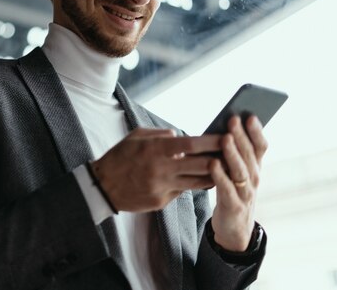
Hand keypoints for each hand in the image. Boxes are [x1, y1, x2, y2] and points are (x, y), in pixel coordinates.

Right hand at [91, 128, 220, 212]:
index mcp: (156, 149)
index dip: (212, 141)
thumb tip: (180, 135)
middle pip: (201, 165)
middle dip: (220, 160)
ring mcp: (162, 187)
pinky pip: (181, 192)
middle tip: (233, 155)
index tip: (227, 136)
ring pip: (197, 183)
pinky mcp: (161, 202)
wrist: (102, 186)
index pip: (192, 144)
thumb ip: (159, 134)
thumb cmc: (119, 157)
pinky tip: (195, 180)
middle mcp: (162, 169)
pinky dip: (189, 185)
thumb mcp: (136, 137)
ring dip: (212, 176)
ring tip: (223, 169)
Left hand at [210, 115, 266, 251]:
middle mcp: (254, 178)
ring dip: (232, 153)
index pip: (260, 147)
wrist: (234, 229)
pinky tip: (212, 164)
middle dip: (241, 136)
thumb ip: (233, 154)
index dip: (256, 132)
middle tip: (233, 119)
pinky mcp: (234, 206)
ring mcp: (246, 193)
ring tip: (224, 138)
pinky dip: (220, 175)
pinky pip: (227, 189)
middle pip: (249, 154)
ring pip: (240, 170)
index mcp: (255, 168)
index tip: (250, 115)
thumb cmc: (232, 192)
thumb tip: (223, 128)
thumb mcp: (237, 173)